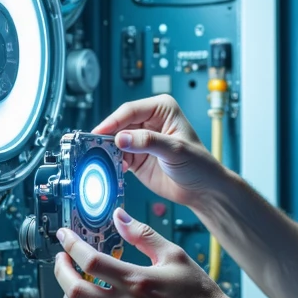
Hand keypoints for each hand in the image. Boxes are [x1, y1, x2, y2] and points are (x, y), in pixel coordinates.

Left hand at [53, 208, 245, 297]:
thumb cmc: (199, 296)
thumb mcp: (174, 256)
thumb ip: (143, 235)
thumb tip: (119, 217)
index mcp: (137, 280)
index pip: (90, 259)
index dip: (71, 245)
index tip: (65, 237)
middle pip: (74, 288)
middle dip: (61, 270)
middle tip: (62, 260)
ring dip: (68, 296)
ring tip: (74, 285)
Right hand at [91, 95, 222, 207]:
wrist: (202, 189)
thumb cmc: (199, 164)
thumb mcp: (175, 150)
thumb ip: (148, 142)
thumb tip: (121, 137)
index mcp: (162, 108)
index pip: (130, 110)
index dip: (113, 121)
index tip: (99, 133)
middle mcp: (149, 121)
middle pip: (119, 124)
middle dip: (108, 137)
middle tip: (95, 148)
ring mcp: (141, 139)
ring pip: (115, 141)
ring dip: (109, 151)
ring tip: (104, 160)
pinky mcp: (136, 156)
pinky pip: (118, 156)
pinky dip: (113, 162)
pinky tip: (115, 169)